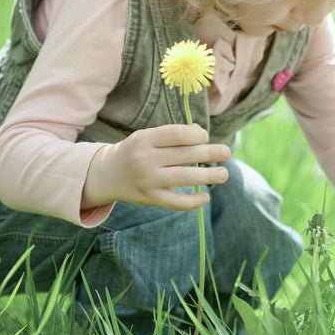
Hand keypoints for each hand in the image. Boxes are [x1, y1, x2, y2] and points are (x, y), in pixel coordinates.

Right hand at [82, 124, 229, 209]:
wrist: (108, 174)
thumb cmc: (137, 151)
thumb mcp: (148, 137)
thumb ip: (173, 135)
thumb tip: (201, 132)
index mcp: (145, 139)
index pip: (176, 134)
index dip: (196, 135)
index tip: (205, 137)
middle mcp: (145, 159)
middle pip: (183, 155)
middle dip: (209, 152)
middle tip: (226, 152)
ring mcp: (147, 180)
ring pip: (183, 177)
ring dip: (207, 176)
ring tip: (224, 174)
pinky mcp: (149, 198)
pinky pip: (175, 202)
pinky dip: (192, 201)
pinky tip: (205, 197)